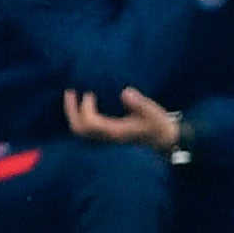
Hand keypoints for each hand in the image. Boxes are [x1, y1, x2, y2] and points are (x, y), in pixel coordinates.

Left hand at [63, 87, 179, 151]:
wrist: (163, 141)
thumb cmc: (158, 125)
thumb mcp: (152, 113)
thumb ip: (139, 104)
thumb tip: (125, 92)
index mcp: (115, 132)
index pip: (90, 123)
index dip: (85, 107)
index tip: (90, 93)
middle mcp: (106, 138)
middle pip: (79, 129)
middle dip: (71, 110)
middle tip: (70, 91)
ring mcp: (105, 139)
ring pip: (80, 131)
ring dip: (73, 113)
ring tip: (72, 95)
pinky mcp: (106, 136)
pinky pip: (85, 129)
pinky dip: (79, 116)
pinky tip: (83, 103)